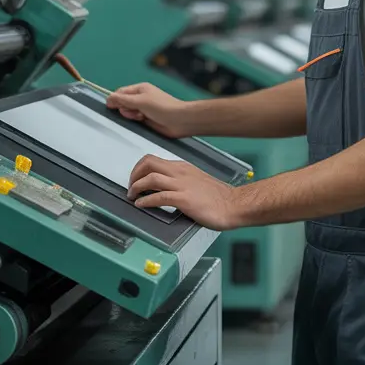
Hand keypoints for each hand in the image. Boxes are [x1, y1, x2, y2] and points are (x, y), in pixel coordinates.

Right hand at [106, 83, 192, 137]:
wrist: (178, 120)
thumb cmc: (161, 107)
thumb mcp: (140, 100)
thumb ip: (123, 99)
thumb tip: (108, 98)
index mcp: (140, 89)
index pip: (121, 92)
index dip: (115, 99)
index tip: (112, 107)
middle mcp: (141, 98)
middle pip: (123, 103)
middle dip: (125, 109)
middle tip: (135, 112)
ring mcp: (143, 109)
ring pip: (127, 113)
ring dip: (131, 115)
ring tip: (141, 117)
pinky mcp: (146, 120)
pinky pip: (133, 120)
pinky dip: (135, 121)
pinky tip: (142, 121)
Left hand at [127, 155, 242, 229]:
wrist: (233, 204)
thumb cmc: (217, 196)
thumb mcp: (196, 180)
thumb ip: (180, 181)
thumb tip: (163, 187)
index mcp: (183, 167)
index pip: (153, 160)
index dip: (138, 169)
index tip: (135, 180)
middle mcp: (180, 172)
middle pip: (148, 163)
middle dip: (134, 175)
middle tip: (130, 188)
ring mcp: (182, 185)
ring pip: (151, 178)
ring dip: (136, 187)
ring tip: (133, 197)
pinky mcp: (184, 199)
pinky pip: (159, 197)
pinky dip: (146, 201)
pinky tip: (142, 205)